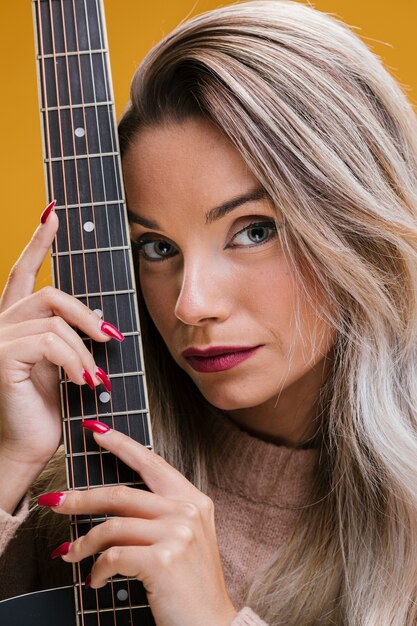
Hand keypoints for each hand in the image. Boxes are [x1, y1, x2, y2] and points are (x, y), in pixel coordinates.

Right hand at [0, 204, 121, 510]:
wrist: (26, 447)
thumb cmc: (47, 408)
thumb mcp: (63, 364)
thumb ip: (69, 336)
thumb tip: (102, 322)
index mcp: (16, 321)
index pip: (24, 272)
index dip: (38, 241)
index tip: (54, 213)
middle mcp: (2, 324)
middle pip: (49, 293)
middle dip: (86, 314)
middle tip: (111, 338)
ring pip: (54, 320)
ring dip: (85, 351)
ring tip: (94, 379)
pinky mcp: (3, 358)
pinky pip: (50, 343)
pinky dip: (75, 362)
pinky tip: (82, 383)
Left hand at [45, 424, 237, 625]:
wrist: (210, 625)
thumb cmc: (191, 584)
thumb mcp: (186, 537)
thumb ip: (161, 513)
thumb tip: (110, 504)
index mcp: (194, 500)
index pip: (151, 463)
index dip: (121, 444)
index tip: (96, 431)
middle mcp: (187, 511)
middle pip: (121, 493)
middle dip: (81, 498)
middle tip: (56, 501)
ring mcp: (177, 533)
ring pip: (112, 526)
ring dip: (83, 543)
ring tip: (71, 554)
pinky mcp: (163, 559)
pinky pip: (113, 556)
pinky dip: (97, 570)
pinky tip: (96, 580)